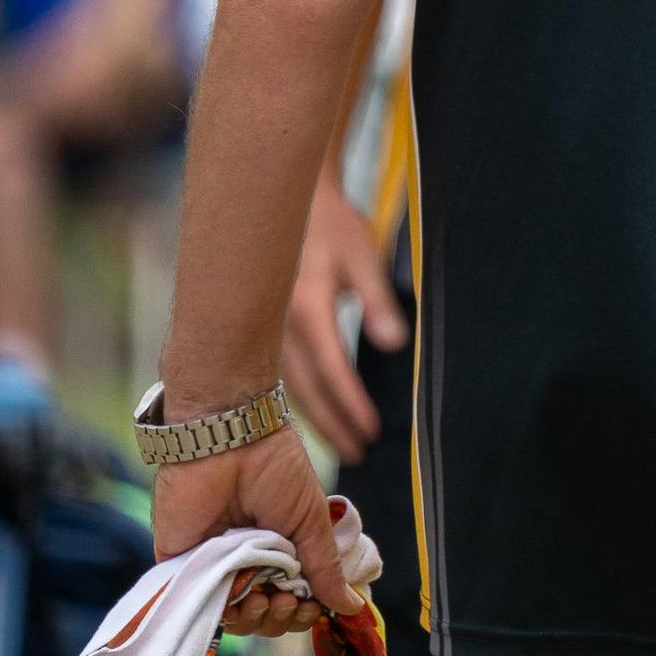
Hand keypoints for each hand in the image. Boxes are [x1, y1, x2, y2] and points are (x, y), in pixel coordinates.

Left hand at [151, 424, 362, 638]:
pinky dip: (221, 612)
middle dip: (281, 618)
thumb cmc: (276, 472)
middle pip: (264, 615)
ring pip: (232, 616)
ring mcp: (213, 564)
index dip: (304, 610)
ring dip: (255, 618)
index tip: (312, 605)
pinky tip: (239, 600)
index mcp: (278, 550)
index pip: (293, 598)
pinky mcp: (180, 565)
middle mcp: (246, 561)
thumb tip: (352, 606)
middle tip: (288, 601)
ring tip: (265, 599)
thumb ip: (325, 568)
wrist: (230, 443)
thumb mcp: (310, 522)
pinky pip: (197, 604)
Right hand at [284, 185, 404, 464]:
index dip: (350, 403)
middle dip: (331, 424)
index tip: (369, 431)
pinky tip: (314, 417)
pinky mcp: (262, 331)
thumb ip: (377, 300)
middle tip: (358, 453)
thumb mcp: (361, 256)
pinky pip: (278, 375)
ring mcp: (265, 330)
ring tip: (342, 446)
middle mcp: (279, 326)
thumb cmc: (331, 227)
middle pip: (306, 388)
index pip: (331, 368)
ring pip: (288, 387)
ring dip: (315, 418)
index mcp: (307, 307)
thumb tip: (393, 344)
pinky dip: (298, 400)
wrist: (286, 202)